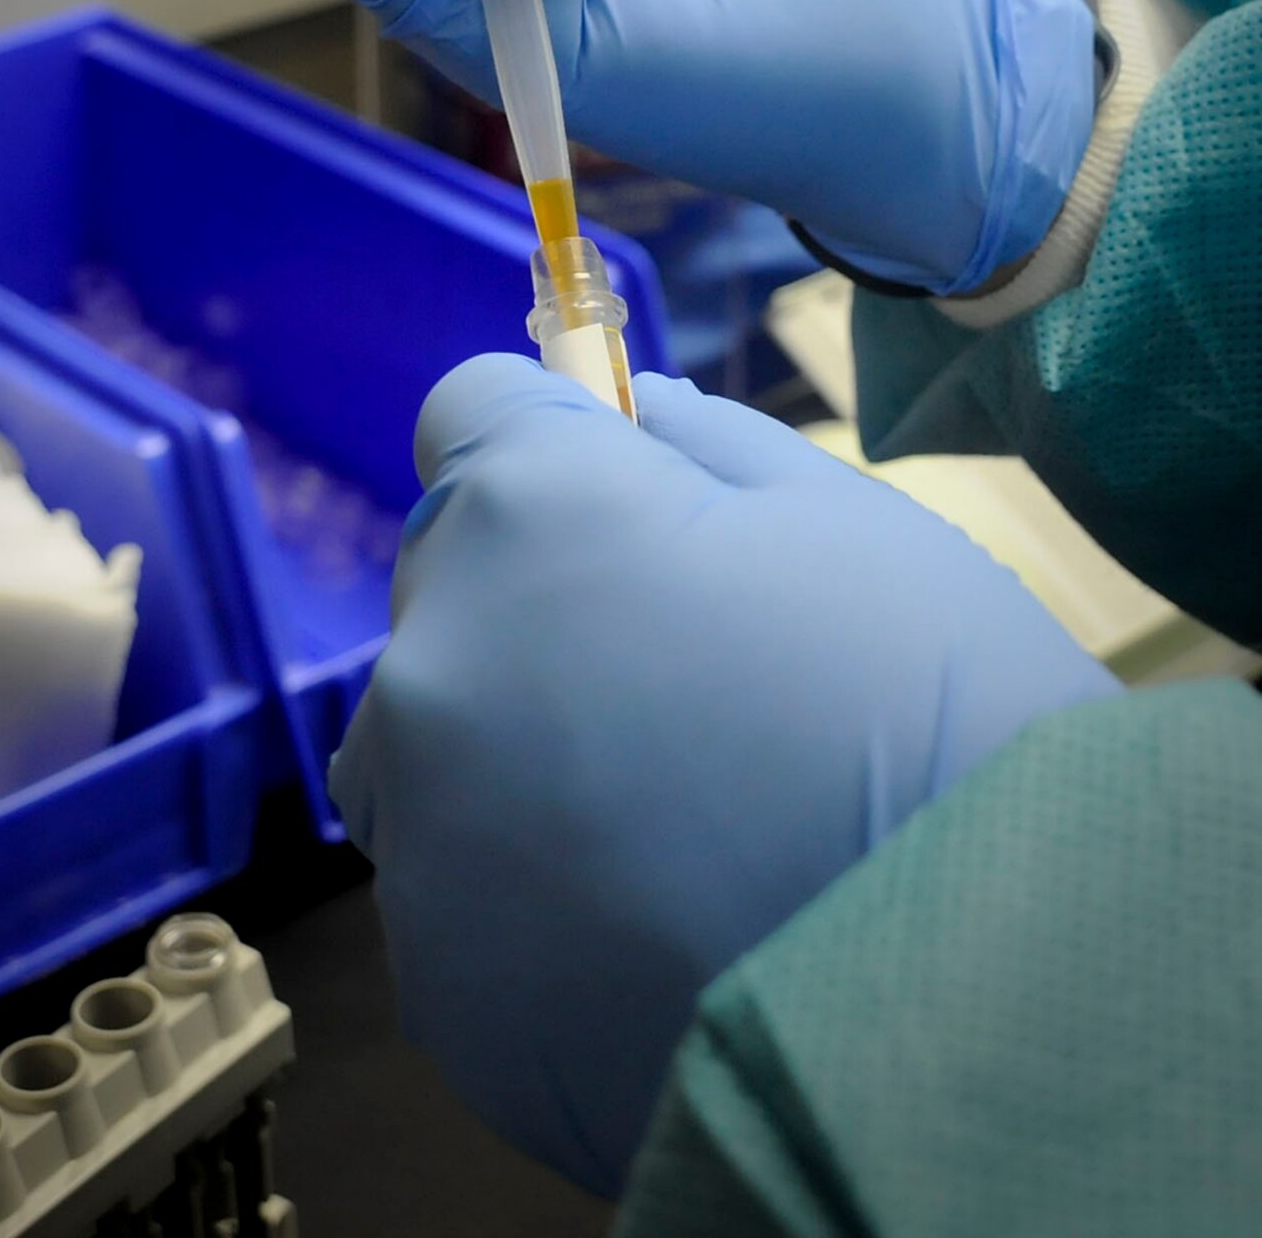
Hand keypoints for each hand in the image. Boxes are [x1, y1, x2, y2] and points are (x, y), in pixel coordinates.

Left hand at [329, 356, 1116, 1194]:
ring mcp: (423, 844)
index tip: (632, 502)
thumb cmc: (938, 709)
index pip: (469, 415)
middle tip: (701, 692)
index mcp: (525, 513)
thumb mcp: (851, 525)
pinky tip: (671, 949)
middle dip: (545, 610)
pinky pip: (472, 915)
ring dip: (521, 769)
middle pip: (454, 594)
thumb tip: (637, 415)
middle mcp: (432, 664)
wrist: (996, 1000)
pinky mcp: (446, 1002)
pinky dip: (544, 917)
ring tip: (686, 842)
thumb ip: (713, 446)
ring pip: (443, 761)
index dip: (556, 445)